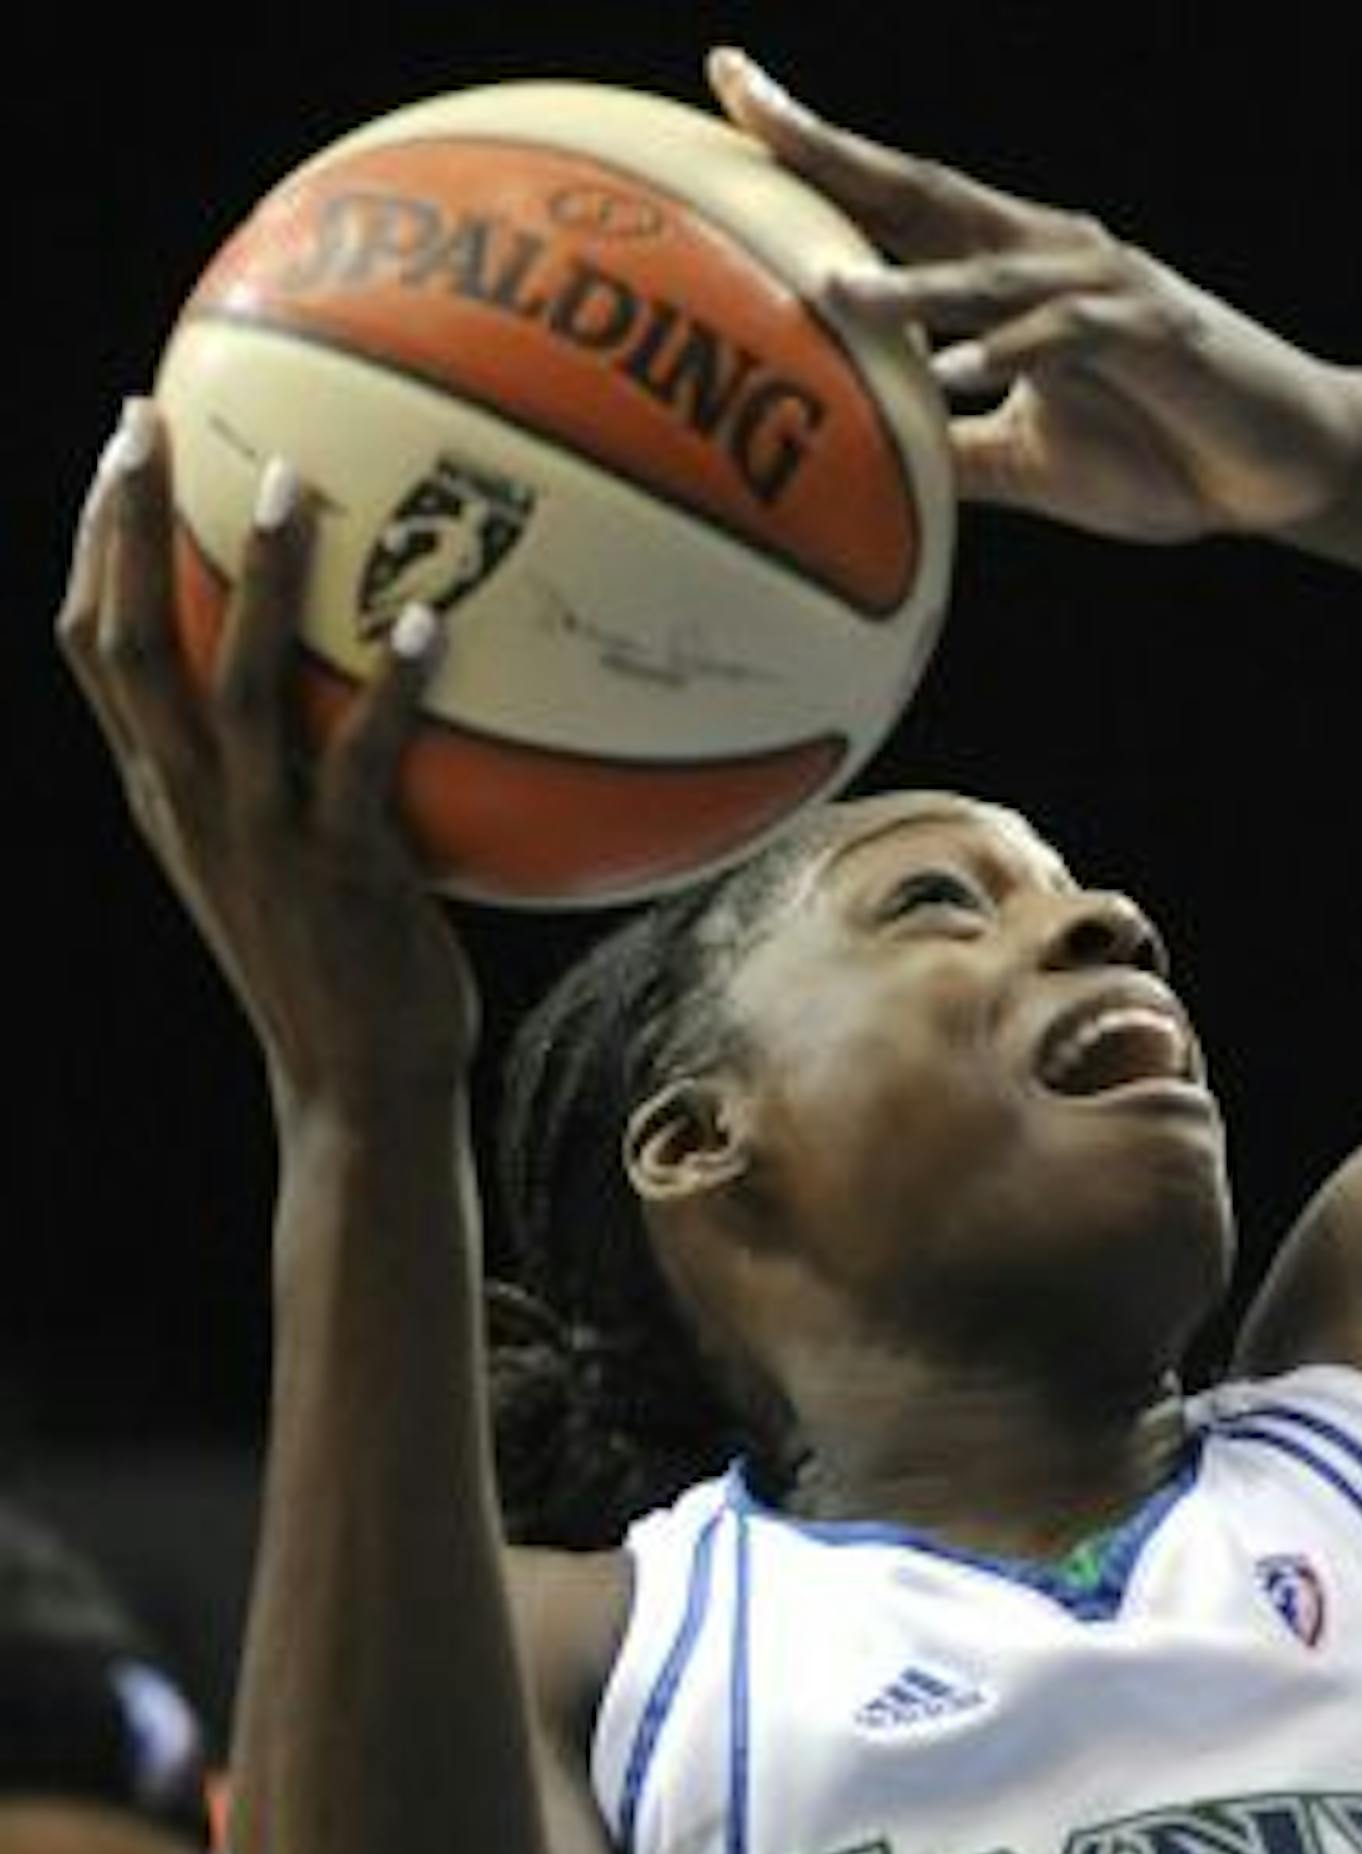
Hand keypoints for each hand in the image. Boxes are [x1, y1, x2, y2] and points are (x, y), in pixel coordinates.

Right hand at [57, 403, 477, 1126]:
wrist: (359, 1091)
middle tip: (153, 415)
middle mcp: (192, 806)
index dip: (90, 543)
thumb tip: (339, 668)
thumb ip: (279, 771)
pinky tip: (433, 621)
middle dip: (128, 522)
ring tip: (291, 482)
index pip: (92, 650)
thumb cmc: (339, 969)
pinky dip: (394, 688)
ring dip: (259, 577)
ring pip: (233, 683)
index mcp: (164, 795)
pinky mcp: (342, 874)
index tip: (118, 445)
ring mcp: (261, 839)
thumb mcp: (279, 862)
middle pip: (126, 641)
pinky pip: (362, 762)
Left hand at [710, 47, 1361, 544]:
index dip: (819, 150)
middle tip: (751, 106)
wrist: (1280, 466)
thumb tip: (861, 476)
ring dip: (910, 282)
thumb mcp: (1029, 464)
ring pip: (988, 267)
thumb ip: (950, 455)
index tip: (734, 95)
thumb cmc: (1158, 452)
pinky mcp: (1154, 330)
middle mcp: (1050, 251)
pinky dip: (1006, 354)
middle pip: (926, 188)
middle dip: (837, 151)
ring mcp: (1104, 284)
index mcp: (1013, 268)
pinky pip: (1066, 337)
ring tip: (830, 290)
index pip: (901, 195)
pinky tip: (949, 373)